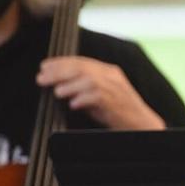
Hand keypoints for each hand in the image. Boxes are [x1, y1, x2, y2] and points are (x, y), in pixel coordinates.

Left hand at [37, 56, 164, 129]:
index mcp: (108, 71)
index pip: (81, 61)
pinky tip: (73, 104)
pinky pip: (98, 96)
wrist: (142, 124)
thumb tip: (58, 85)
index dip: (61, 62)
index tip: (44, 66)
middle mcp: (112, 76)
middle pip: (82, 67)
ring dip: (70, 85)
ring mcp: (115, 88)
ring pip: (89, 79)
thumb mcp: (99, 95)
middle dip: (59, 71)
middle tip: (42, 78)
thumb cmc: (119, 112)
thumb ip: (83, 88)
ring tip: (57, 92)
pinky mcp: (117, 102)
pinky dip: (83, 99)